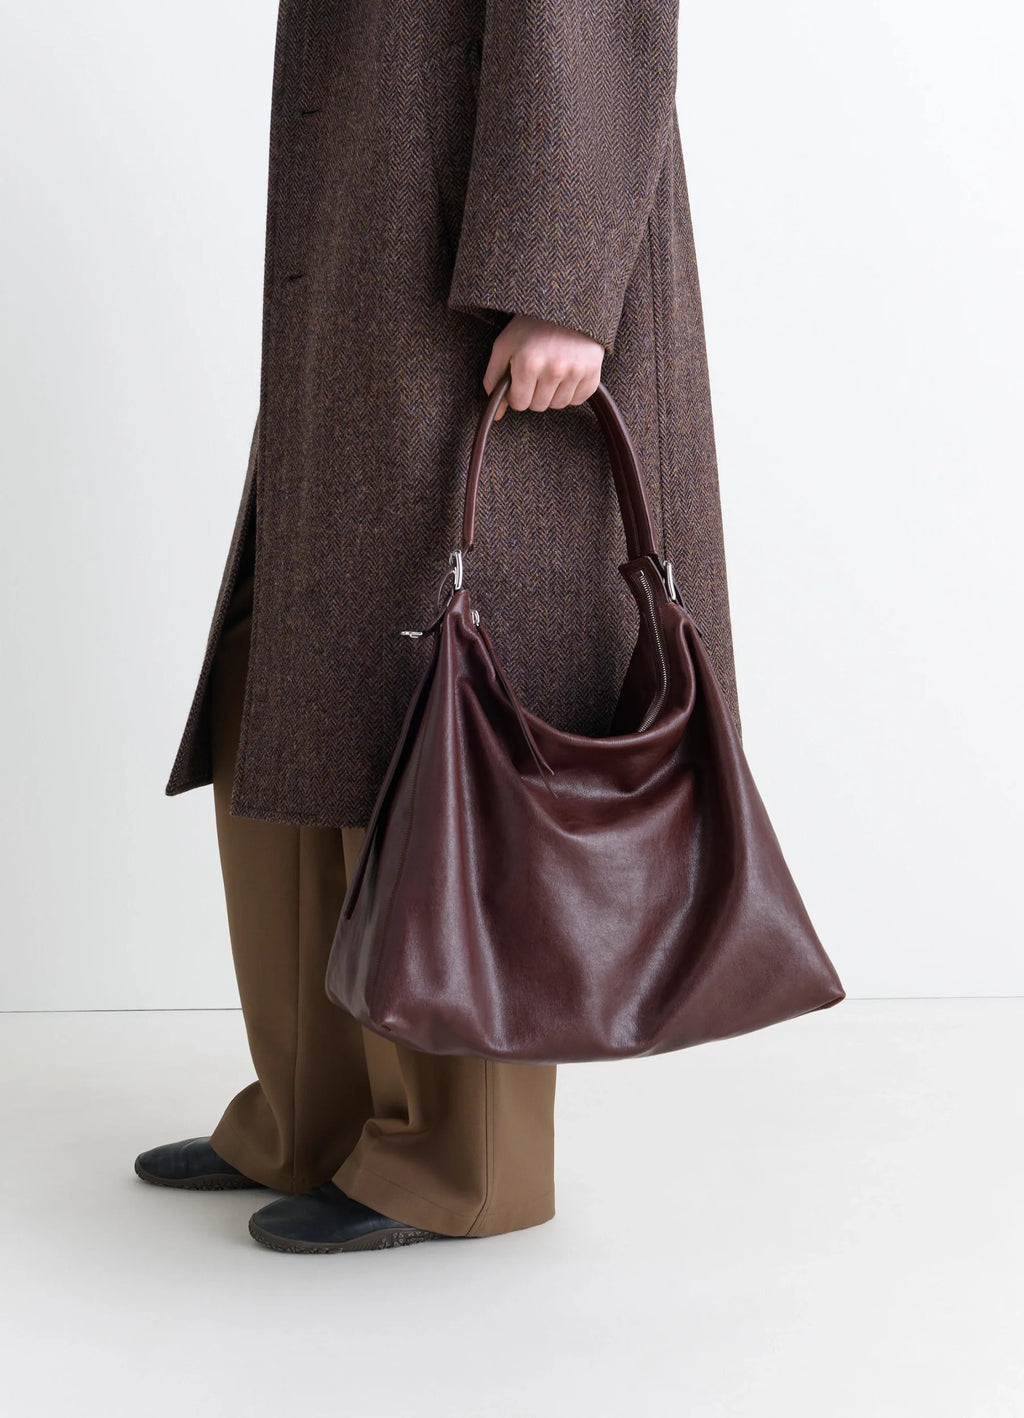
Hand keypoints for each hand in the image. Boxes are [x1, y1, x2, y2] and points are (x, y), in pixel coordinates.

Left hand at [483, 315, 603, 419]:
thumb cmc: (531, 325)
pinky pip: (578, 399)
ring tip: (551, 370)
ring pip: (558, 405)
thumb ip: (494, 380)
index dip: (517, 394)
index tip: (519, 379)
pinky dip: (571, 391)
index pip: (520, 403)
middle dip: (533, 393)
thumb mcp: (505, 345)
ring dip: (552, 393)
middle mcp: (553, 369)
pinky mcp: (592, 372)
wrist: (566, 304)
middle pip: (539, 406)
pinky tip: (566, 371)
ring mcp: (575, 371)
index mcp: (528, 363)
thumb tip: (497, 414)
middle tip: (536, 372)